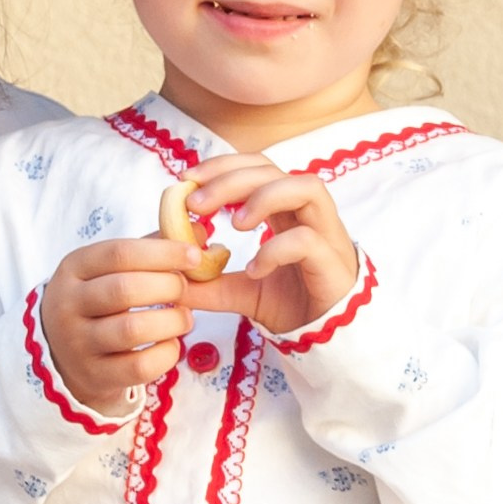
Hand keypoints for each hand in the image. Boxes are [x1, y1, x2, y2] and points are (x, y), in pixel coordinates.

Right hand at [39, 236, 195, 417]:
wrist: (64, 352)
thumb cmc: (99, 300)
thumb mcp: (110, 268)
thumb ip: (150, 248)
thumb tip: (198, 232)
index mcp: (73, 269)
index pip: (119, 253)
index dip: (162, 253)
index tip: (194, 256)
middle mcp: (68, 305)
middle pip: (125, 290)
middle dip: (168, 286)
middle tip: (184, 290)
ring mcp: (78, 344)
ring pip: (132, 330)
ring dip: (171, 321)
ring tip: (184, 318)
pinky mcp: (94, 375)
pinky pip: (139, 367)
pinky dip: (166, 354)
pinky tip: (172, 345)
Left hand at [182, 155, 359, 340]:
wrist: (326, 337)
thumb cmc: (293, 304)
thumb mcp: (240, 292)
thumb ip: (209, 284)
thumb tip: (170, 279)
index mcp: (285, 210)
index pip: (256, 167)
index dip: (222, 166)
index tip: (186, 180)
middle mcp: (307, 212)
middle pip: (273, 170)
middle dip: (230, 179)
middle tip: (195, 204)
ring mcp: (324, 232)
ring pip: (304, 187)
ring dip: (264, 197)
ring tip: (234, 224)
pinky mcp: (332, 260)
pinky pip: (306, 239)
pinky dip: (275, 249)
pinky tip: (255, 270)